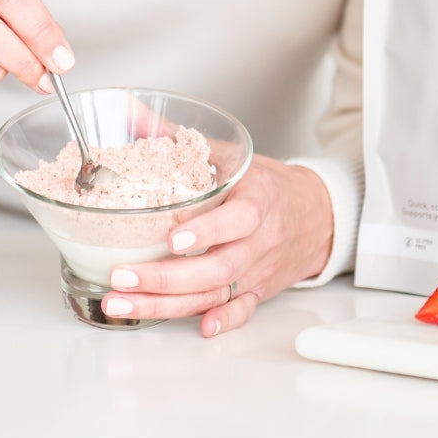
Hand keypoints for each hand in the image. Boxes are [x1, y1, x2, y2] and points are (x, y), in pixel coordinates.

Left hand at [100, 155, 333, 335]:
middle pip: (217, 267)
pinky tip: (199, 329)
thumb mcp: (227, 154)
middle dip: (166, 278)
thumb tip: (128, 109)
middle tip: (122, 276)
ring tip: (123, 303)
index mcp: (255, 201)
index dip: (206, 231)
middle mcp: (259, 240)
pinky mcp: (258, 291)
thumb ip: (175, 135)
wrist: (315, 214)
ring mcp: (258, 270)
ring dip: (168, 304)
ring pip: (216, 293)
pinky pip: (242, 310)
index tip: (173, 239)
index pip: (235, 219)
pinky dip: (223, 321)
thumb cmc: (266, 184)